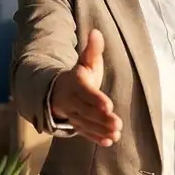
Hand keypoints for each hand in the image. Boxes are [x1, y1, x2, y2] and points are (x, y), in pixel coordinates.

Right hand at [49, 29, 122, 145]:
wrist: (58, 91)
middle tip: (117, 123)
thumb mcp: (85, 61)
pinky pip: (84, 133)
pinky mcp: (76, 124)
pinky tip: (108, 142)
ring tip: (116, 134)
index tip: (109, 105)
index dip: (96, 99)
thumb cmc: (78, 75)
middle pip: (86, 111)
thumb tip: (96, 32)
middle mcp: (71, 100)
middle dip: (101, 118)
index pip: (85, 92)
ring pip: (85, 124)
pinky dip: (95, 138)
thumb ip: (92, 49)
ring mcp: (72, 114)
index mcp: (75, 83)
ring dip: (100, 130)